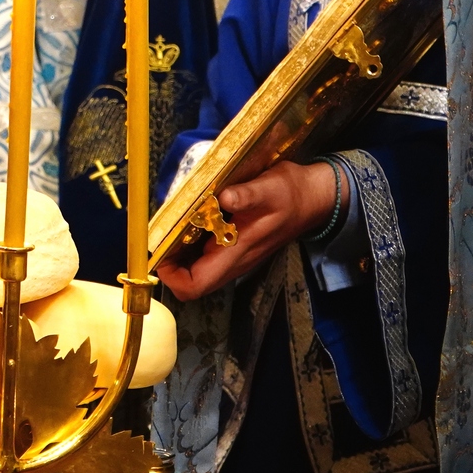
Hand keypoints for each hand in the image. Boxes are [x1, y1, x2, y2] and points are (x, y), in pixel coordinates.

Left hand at [158, 160, 337, 300]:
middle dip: (169, 265)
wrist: (314, 198)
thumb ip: (247, 194)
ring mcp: (233, 256)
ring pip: (196, 270)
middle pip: (191, 282)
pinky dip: (189, 245)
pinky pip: (204, 256)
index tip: (159, 251)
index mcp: (237, 253)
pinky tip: (187, 220)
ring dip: (177, 254)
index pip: (196, 285)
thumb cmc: (292, 193)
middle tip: (159, 236)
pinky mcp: (234, 247)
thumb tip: (225, 196)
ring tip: (168, 227)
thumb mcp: (270, 187)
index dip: (171, 276)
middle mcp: (233, 261)